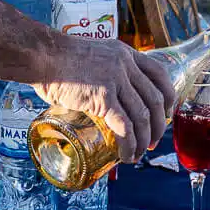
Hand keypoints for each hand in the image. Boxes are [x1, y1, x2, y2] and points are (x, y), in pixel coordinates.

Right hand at [34, 37, 174, 163]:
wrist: (41, 55)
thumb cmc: (57, 57)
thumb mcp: (92, 56)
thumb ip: (103, 71)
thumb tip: (102, 94)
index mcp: (125, 54)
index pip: (160, 74)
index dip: (168, 97)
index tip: (166, 113)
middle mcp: (125, 65)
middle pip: (155, 98)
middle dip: (159, 125)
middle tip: (154, 140)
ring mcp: (116, 80)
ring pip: (142, 116)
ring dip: (145, 139)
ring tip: (139, 153)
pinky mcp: (103, 97)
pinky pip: (124, 126)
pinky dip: (129, 144)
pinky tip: (127, 155)